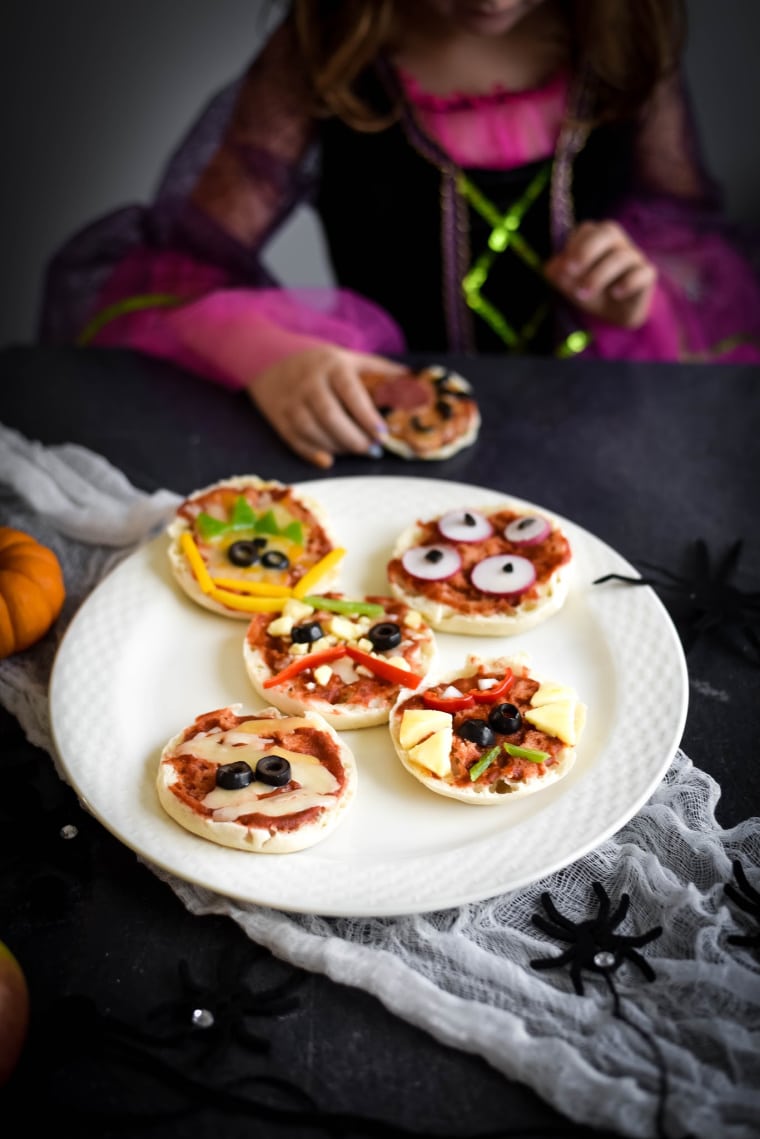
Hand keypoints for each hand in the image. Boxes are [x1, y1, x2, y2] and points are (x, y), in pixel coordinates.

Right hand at [246, 346, 403, 468]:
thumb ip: (380, 371)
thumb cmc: (321, 364)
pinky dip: (311, 453)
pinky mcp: (280, 418)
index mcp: (332, 366)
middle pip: (329, 415)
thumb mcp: (349, 359)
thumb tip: (415, 383)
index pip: (350, 392)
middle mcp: (309, 383)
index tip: (383, 433)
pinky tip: (328, 460)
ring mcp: (292, 401)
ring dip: (337, 447)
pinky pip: (295, 440)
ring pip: (312, 430)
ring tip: (356, 451)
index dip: (367, 415)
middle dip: (354, 437)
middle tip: (373, 449)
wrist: (271, 359)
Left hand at [545, 220, 656, 328]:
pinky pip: (642, 273)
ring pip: (621, 256)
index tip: (563, 268)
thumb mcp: (570, 284)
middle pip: (608, 231)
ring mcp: (634, 256)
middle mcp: (617, 242)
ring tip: (583, 294)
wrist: (614, 315)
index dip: (573, 246)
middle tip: (571, 271)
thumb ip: (558, 274)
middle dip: (586, 250)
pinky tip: (615, 294)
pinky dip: (627, 283)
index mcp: (597, 238)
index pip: (587, 230)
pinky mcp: (648, 274)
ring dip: (598, 276)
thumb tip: (554, 268)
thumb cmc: (592, 291)